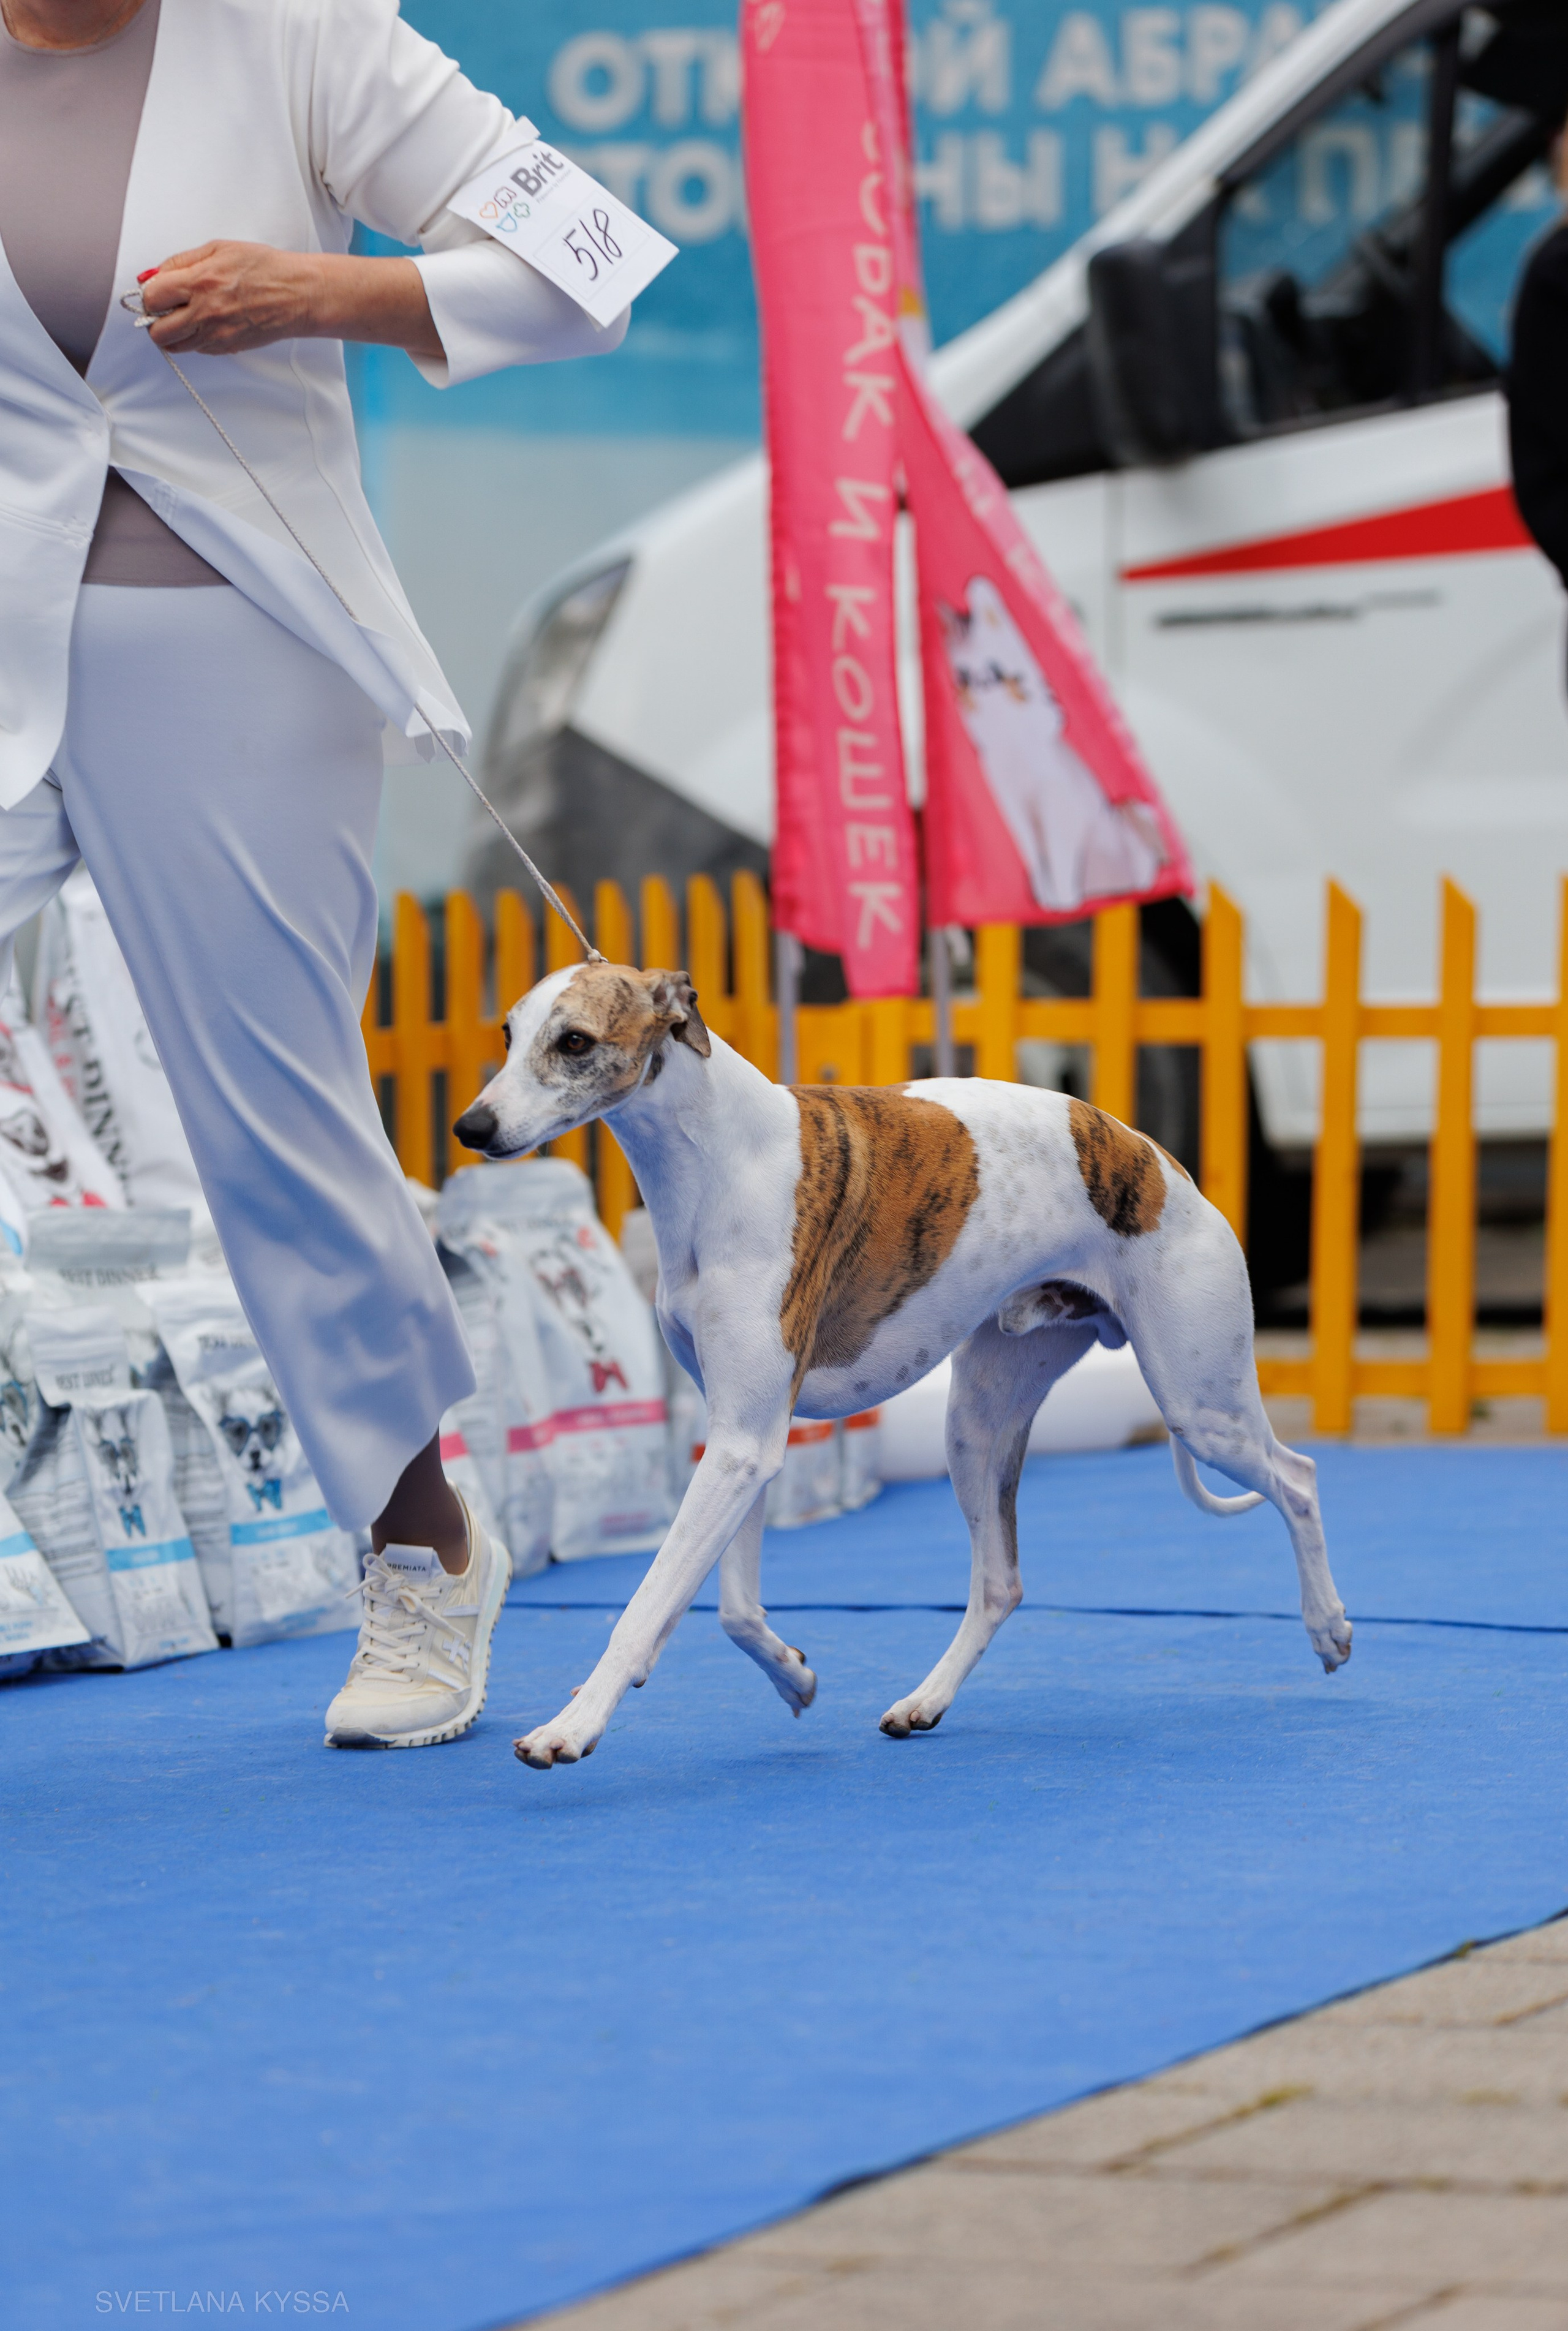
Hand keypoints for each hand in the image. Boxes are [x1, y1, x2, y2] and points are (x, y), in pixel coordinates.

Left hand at [139, 242, 443, 359]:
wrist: (296, 295)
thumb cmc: (264, 268)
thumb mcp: (219, 249)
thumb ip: (182, 262)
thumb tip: (154, 275)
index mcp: (199, 281)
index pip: (152, 296)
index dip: (149, 294)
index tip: (155, 291)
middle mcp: (204, 312)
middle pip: (157, 330)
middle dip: (154, 319)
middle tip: (164, 309)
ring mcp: (215, 334)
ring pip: (175, 345)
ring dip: (172, 333)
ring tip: (184, 317)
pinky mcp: (227, 347)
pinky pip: (197, 350)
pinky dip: (194, 339)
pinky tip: (206, 323)